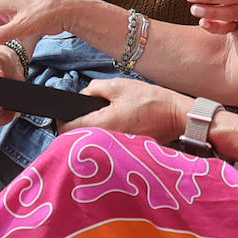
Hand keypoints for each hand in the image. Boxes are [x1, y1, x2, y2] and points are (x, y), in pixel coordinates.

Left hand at [70, 76, 188, 141]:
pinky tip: (113, 128)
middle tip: (80, 116)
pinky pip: (107, 147)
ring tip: (98, 120)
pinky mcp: (125, 152)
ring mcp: (116, 150)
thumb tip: (83, 95)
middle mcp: (106, 142)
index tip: (63, 113)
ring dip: (90, 134)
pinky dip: (105, 139)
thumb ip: (94, 88)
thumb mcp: (118, 85)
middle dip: (75, 128)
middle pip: (78, 140)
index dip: (61, 120)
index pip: (68, 130)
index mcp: (101, 124)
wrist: (176, 116)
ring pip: (92, 144)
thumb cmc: (150, 100)